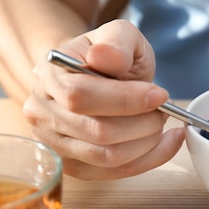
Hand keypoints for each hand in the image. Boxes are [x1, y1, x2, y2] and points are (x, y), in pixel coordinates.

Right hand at [23, 19, 184, 179]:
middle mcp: (42, 114)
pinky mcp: (74, 166)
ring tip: (161, 121)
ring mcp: (55, 144)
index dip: (126, 99)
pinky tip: (167, 141)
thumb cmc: (110, 56)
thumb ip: (116, 42)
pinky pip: (115, 173)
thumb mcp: (119, 34)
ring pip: (108, 156)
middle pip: (97, 131)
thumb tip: (105, 57)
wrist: (99, 75)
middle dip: (143, 122)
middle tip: (165, 108)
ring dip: (148, 141)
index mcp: (48, 76)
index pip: (80, 96)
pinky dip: (150, 159)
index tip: (160, 95)